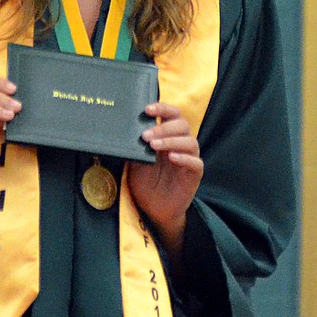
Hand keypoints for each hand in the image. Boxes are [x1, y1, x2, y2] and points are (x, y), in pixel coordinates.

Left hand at [126, 103, 202, 256]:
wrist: (153, 208)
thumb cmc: (145, 181)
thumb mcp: (135, 160)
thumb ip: (134, 145)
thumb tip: (121, 130)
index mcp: (168, 136)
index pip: (172, 114)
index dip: (162, 108)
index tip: (147, 109)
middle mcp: (181, 144)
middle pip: (182, 125)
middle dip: (164, 127)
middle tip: (146, 136)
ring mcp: (189, 158)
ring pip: (190, 141)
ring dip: (171, 140)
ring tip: (154, 146)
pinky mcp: (195, 174)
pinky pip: (196, 162)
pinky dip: (184, 158)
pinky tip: (172, 157)